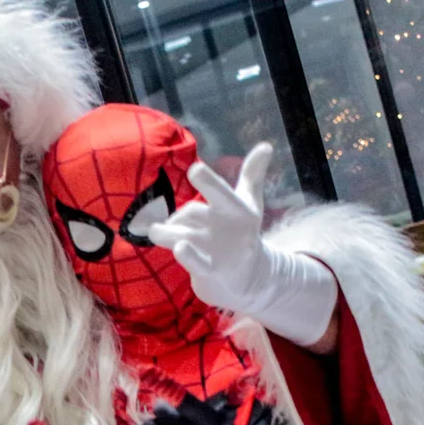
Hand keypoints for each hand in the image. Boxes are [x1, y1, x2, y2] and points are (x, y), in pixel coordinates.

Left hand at [148, 144, 336, 346]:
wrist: (249, 280)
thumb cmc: (241, 234)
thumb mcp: (250, 205)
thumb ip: (252, 176)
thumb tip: (266, 145)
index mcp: (235, 208)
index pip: (220, 191)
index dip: (207, 181)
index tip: (194, 170)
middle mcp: (226, 227)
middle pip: (191, 213)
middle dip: (178, 216)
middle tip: (173, 224)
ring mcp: (217, 250)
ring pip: (184, 233)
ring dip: (166, 231)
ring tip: (157, 232)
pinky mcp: (209, 271)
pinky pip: (194, 261)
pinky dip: (186, 254)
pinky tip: (178, 247)